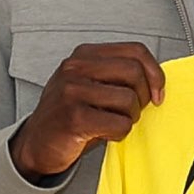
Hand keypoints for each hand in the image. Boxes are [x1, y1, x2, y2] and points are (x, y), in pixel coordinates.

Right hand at [8, 42, 165, 182]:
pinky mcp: (74, 118)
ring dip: (130, 118)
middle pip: (134, 71)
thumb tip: (156, 80)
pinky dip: (119, 133)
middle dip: (143, 97)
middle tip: (133, 111)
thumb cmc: (69, 114)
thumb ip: (117, 75)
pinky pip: (120, 124)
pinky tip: (104, 134)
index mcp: (84, 55)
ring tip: (113, 123)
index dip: (155, 73)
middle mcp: (75, 68)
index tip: (157, 93)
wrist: (36, 143)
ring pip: (128, 99)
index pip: (135, 50)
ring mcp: (72, 91)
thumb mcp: (90, 84)